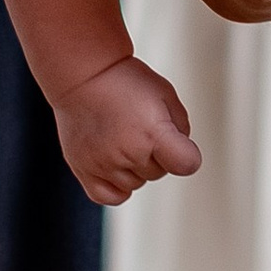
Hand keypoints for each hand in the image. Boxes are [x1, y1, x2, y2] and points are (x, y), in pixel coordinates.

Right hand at [55, 53, 200, 206]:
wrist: (83, 75)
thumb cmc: (125, 81)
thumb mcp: (166, 94)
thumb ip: (181, 129)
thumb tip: (180, 156)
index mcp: (153, 133)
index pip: (186, 164)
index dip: (187, 154)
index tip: (179, 144)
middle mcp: (128, 153)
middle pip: (159, 173)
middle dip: (156, 154)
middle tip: (140, 127)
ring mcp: (104, 164)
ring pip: (135, 184)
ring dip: (135, 167)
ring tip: (123, 137)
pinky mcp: (84, 170)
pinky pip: (109, 196)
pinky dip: (116, 186)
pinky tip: (114, 164)